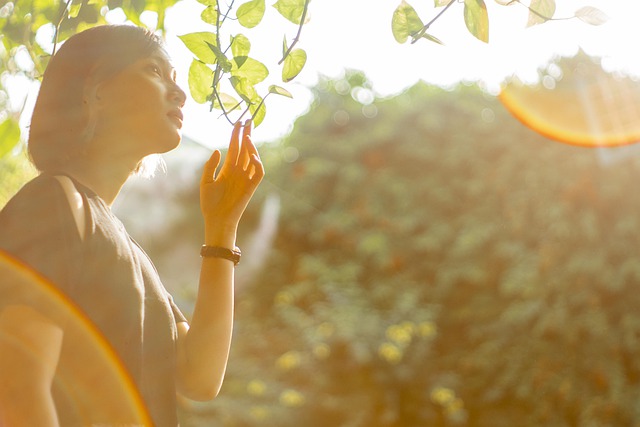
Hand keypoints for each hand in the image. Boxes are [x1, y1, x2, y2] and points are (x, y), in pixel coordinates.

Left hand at [200, 120, 263, 244]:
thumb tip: (218, 150)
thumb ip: (210, 166)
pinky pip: (258, 173)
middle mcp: (238, 171)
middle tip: (248, 121)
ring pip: (253, 158)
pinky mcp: (251, 187)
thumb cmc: (210, 204)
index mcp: (228, 169)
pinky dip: (258, 164)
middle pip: (245, 149)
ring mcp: (246, 179)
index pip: (234, 148)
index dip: (236, 135)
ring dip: (252, 147)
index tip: (238, 122)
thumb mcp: (206, 182)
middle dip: (247, 135)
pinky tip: (252, 156)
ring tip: (247, 136)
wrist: (216, 220)